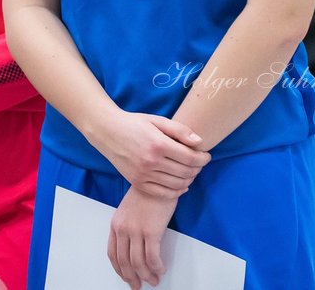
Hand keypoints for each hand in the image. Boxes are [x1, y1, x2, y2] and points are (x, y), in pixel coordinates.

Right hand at [89, 111, 209, 197]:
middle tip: (200, 163)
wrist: (107, 131)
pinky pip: (163, 194)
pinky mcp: (137, 182)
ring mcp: (143, 174)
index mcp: (158, 144)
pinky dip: (176, 192)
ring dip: (189, 180)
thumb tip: (199, 142)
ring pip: (177, 185)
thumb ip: (179, 130)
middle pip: (186, 172)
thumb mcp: (157, 120)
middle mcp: (151, 162)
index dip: (203, 158)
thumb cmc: (134, 123)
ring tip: (191, 172)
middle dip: (198, 168)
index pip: (190, 158)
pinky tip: (182, 185)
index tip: (206, 155)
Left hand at [108, 187, 177, 288]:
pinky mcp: (151, 231)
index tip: (126, 277)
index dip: (120, 269)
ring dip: (146, 275)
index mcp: (116, 224)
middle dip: (132, 277)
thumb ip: (127, 227)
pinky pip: (152, 257)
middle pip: (124, 262)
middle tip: (139, 285)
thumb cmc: (147, 193)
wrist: (157, 179)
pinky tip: (161, 269)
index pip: (113, 254)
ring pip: (138, 263)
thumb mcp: (129, 210)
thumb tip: (134, 247)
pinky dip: (157, 267)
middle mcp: (123, 229)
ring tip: (154, 280)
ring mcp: (136, 230)